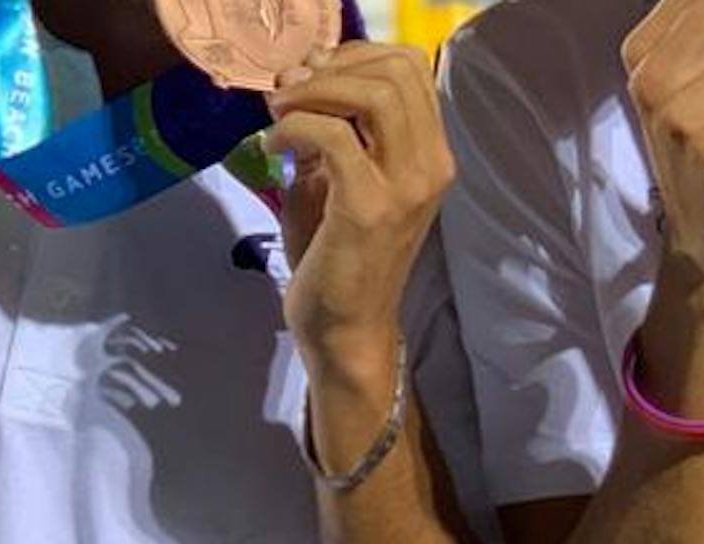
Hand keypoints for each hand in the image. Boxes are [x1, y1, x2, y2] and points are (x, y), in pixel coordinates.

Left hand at [266, 43, 455, 358]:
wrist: (345, 329)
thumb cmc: (338, 259)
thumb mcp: (336, 182)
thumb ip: (327, 131)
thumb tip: (296, 81)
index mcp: (430, 155)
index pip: (413, 68)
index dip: (357, 55)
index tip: (312, 74)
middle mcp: (430, 166)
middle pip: (397, 71)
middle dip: (333, 66)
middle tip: (289, 89)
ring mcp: (405, 186)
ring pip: (375, 94)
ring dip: (315, 90)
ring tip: (279, 111)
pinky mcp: (369, 207)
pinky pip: (333, 135)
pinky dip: (294, 127)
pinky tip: (272, 146)